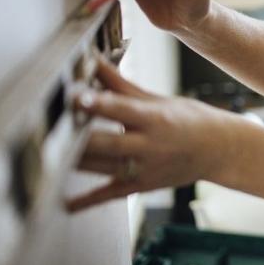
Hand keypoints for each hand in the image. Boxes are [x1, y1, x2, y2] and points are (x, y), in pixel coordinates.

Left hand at [66, 58, 235, 211]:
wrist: (218, 150)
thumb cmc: (188, 120)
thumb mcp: (157, 100)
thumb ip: (121, 85)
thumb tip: (94, 60)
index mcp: (154, 119)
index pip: (121, 109)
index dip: (98, 103)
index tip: (76, 96)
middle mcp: (149, 146)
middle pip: (106, 143)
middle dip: (78, 137)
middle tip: (50, 129)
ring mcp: (145, 169)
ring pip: (102, 167)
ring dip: (74, 162)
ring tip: (45, 155)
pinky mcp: (142, 185)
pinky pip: (110, 194)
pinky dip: (86, 201)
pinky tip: (64, 203)